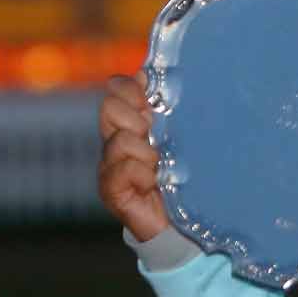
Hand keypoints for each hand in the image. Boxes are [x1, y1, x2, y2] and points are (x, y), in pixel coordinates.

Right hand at [97, 72, 169, 241]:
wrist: (185, 223)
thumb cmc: (188, 175)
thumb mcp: (184, 136)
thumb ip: (172, 108)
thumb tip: (157, 73)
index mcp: (132, 121)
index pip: (116, 87)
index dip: (132, 89)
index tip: (153, 103)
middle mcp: (116, 139)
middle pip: (109, 106)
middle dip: (137, 118)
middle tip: (156, 138)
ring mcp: (110, 165)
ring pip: (119, 140)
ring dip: (147, 153)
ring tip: (160, 167)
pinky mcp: (111, 190)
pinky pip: (123, 169)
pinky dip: (143, 175)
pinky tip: (154, 184)